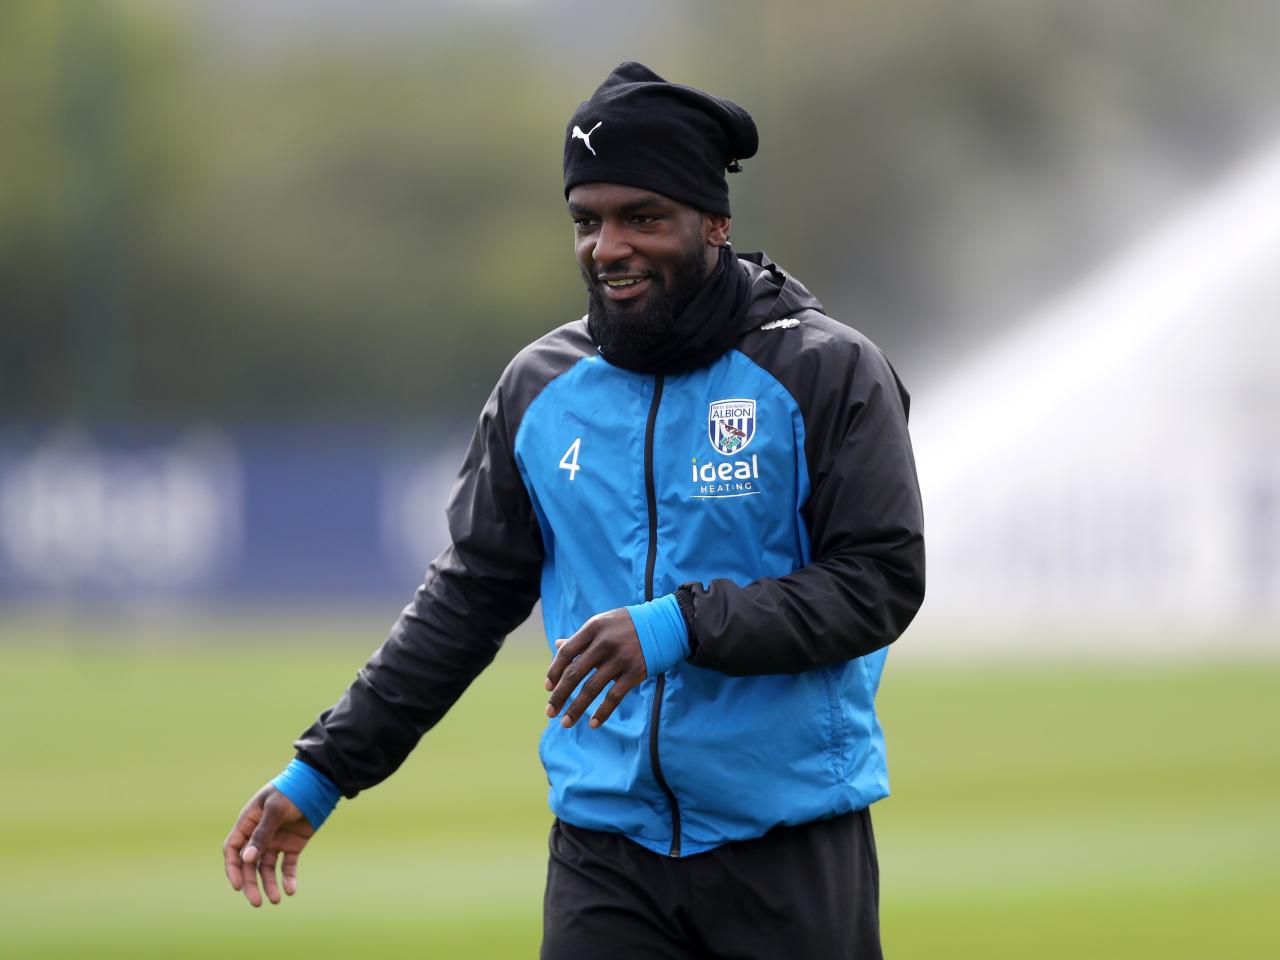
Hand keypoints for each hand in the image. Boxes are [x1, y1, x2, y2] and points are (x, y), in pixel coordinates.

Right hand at [222, 785, 314, 906]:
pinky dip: (288, 878)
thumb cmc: (292, 791)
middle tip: (257, 902)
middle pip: (249, 864)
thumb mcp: (275, 810)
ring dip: (269, 884)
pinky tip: (291, 889)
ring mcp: (276, 841)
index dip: (233, 869)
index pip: (233, 850)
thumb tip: (247, 859)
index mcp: (248, 823)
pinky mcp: (292, 845)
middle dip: (251, 883)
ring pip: (267, 868)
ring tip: (277, 899)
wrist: (319, 785)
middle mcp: (259, 835)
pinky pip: (287, 865)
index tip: (238, 886)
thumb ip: (262, 833)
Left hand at [545, 608, 647, 728]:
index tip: (548, 688)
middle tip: (550, 712)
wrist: (665, 624)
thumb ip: (582, 638)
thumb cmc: (628, 625)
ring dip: (576, 708)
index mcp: (593, 628)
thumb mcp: (603, 624)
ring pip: (591, 688)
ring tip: (565, 723)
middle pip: (574, 673)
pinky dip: (602, 712)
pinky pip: (614, 696)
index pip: (566, 652)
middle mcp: (604, 642)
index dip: (554, 671)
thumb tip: (558, 645)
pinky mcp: (635, 672)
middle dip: (559, 695)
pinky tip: (592, 724)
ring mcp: (620, 658)